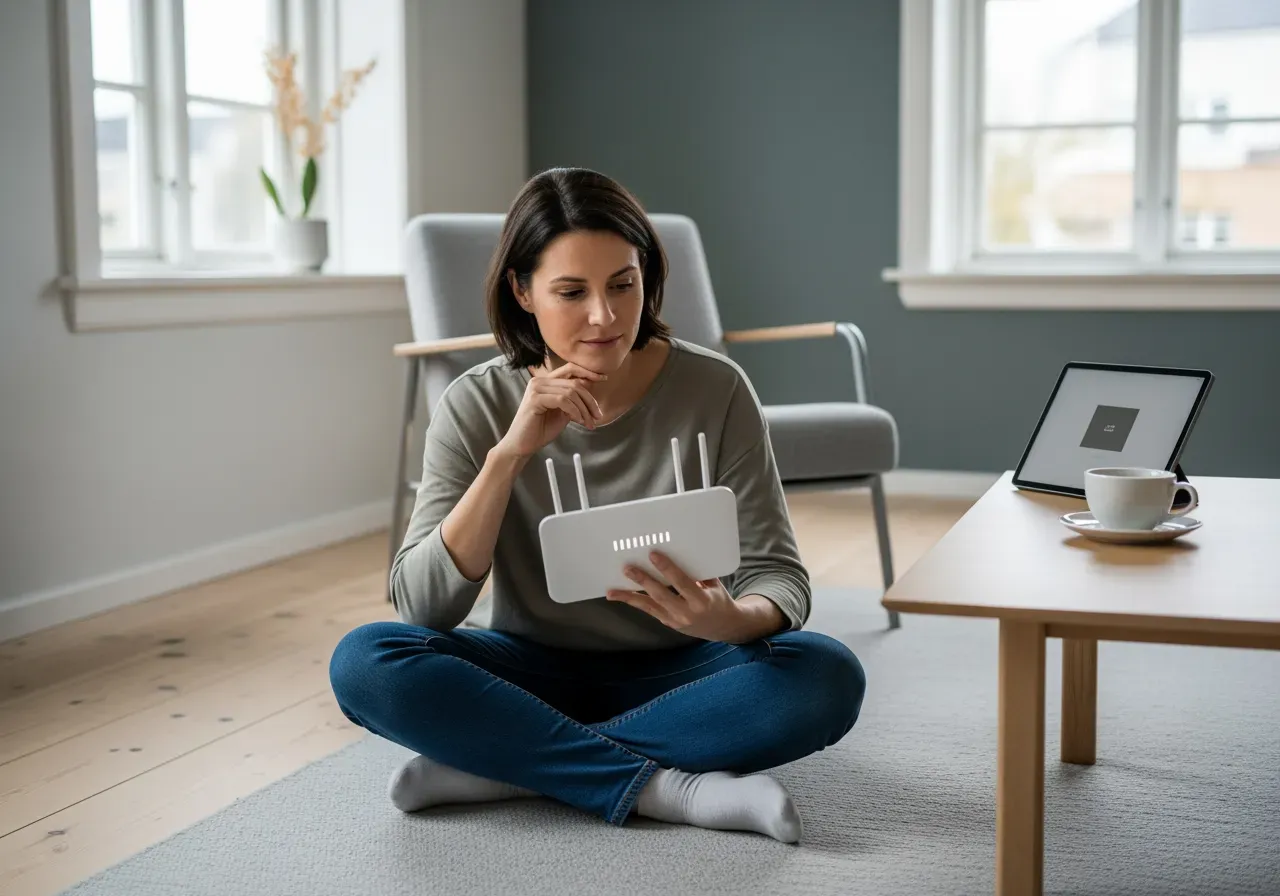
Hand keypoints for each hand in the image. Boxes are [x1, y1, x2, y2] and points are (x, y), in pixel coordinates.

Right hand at [496, 362, 604, 458]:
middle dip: (590, 400)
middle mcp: (539, 381)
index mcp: (546, 381)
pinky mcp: (535, 398)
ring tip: (588, 423)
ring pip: (571, 392)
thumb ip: (574, 399)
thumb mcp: (564, 411)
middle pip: (574, 383)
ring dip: (584, 409)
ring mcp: (536, 388)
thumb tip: (592, 385)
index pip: (570, 369)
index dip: (588, 372)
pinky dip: (574, 411)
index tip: (603, 378)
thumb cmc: (541, 430)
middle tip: (597, 416)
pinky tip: (578, 421)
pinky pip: (563, 400)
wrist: (523, 445)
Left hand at [607, 551, 754, 642]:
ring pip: (649, 606)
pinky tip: (619, 596)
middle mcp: (687, 613)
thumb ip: (699, 572)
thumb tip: (680, 551)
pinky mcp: (668, 623)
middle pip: (661, 595)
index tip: (653, 555)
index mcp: (701, 600)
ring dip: (630, 596)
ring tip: (612, 590)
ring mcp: (676, 620)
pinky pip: (649, 611)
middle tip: (628, 567)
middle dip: (643, 581)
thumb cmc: (719, 599)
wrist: (723, 627)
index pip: (681, 582)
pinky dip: (634, 602)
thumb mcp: (714, 585)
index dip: (667, 568)